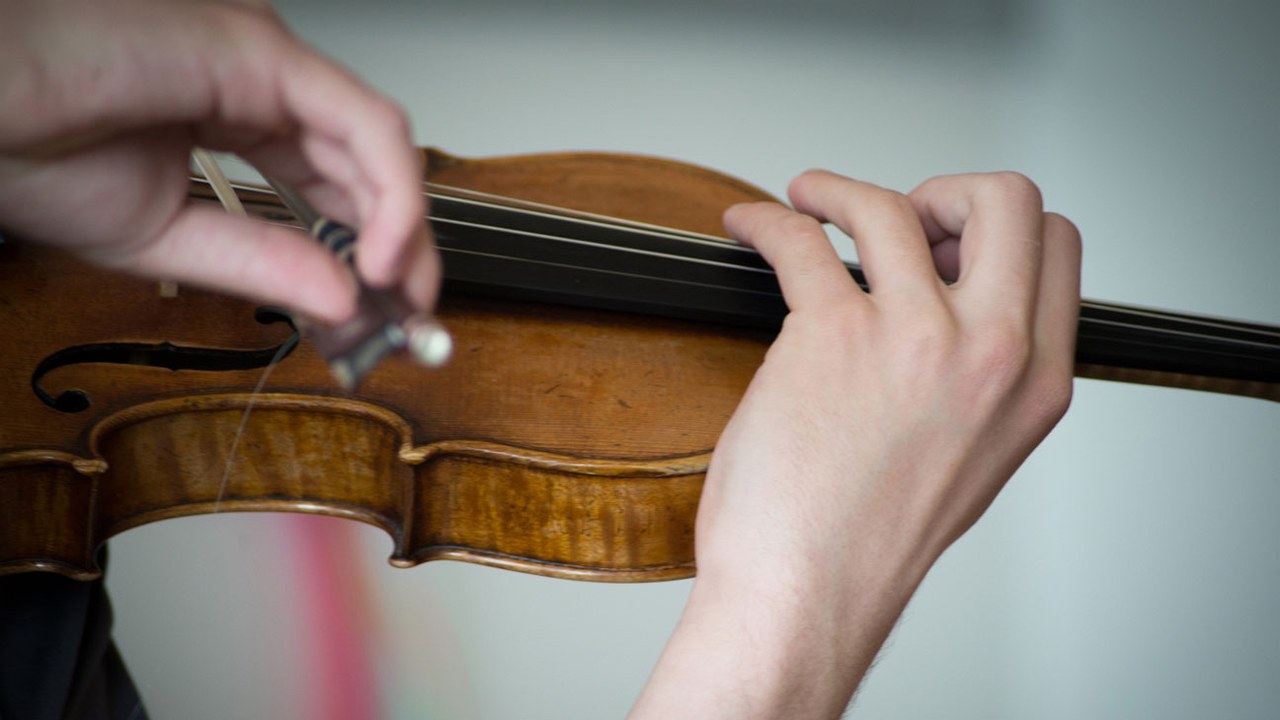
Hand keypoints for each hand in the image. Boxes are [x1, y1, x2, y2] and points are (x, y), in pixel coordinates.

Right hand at [0, 0, 437, 321]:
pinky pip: (362, 122)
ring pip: (377, 143)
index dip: (373, 243)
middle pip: (368, 163)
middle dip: (404, 243)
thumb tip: (341, 302)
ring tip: (403, 293)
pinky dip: (390, 192)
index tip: (392, 309)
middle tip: (415, 313)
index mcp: (234, 111)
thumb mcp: (169, 236)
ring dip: (405, 226)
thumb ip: (261, 264)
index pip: (334, 180)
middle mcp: (261, 79)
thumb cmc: (31, 151)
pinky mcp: (262, 51)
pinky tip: (383, 253)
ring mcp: (265, 60)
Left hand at [632, 170, 1080, 717]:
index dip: (992, 228)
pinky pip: (798, 236)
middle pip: (1004, 200)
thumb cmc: (866, 543)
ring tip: (805, 202)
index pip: (1055, 246)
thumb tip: (946, 304)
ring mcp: (914, 339)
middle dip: (946, 189)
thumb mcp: (972, 459)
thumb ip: (981, 379)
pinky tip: (750, 230)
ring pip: (890, 204)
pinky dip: (766, 220)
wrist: (806, 596)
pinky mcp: (831, 336)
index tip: (942, 242)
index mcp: (1034, 385)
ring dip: (837, 190)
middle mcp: (989, 354)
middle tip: (895, 215)